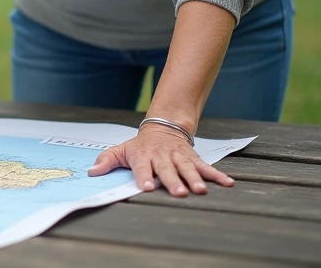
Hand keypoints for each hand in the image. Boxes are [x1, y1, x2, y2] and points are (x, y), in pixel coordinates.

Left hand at [87, 124, 233, 196]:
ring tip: (200, 189)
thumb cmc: (140, 146)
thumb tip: (92, 172)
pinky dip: (217, 175)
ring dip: (194, 178)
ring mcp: (178, 157)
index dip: (144, 177)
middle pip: (166, 170)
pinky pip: (205, 167)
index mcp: (143, 156)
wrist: (163, 128)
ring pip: (187, 168)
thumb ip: (106, 160)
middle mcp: (161, 157)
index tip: (147, 187)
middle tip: (179, 192)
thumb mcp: (121, 150)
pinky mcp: (192, 158)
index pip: (142, 168)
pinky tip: (228, 183)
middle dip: (173, 181)